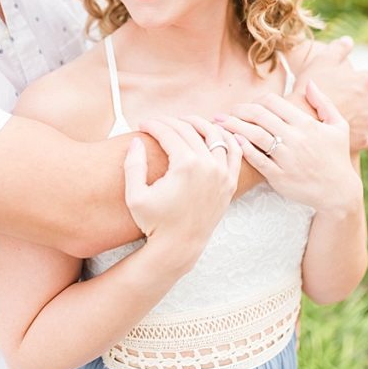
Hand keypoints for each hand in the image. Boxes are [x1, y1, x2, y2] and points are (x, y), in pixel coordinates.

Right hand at [124, 116, 241, 267]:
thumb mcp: (135, 196)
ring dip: (200, 125)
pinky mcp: (230, 182)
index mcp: (186, 165)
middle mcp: (209, 165)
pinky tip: (219, 132)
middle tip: (158, 122)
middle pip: (190, 131)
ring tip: (185, 122)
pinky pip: (235, 153)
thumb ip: (133, 165)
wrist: (179, 246)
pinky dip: (228, 139)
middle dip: (171, 122)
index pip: (169, 133)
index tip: (142, 124)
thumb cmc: (154, 223)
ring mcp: (223, 173)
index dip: (153, 125)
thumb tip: (136, 141)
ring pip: (215, 136)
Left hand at [215, 82, 360, 215]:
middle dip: (239, 110)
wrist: (338, 192)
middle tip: (228, 111)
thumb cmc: (337, 157)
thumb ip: (323, 103)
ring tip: (220, 123)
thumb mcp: (339, 126)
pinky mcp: (279, 177)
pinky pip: (257, 159)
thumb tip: (309, 83)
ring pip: (255, 135)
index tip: (249, 105)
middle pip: (260, 116)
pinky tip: (233, 141)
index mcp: (307, 124)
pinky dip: (243, 149)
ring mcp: (286, 158)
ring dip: (234, 126)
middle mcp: (296, 139)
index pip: (274, 102)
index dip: (257, 100)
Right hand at [292, 37, 367, 151]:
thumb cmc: (310, 88)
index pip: (365, 78)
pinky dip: (358, 137)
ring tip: (340, 119)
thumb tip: (348, 40)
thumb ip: (338, 49)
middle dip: (358, 101)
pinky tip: (344, 136)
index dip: (352, 81)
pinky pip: (365, 139)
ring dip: (359, 118)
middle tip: (339, 103)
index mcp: (363, 81)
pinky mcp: (362, 140)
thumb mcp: (322, 61)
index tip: (341, 86)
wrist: (302, 119)